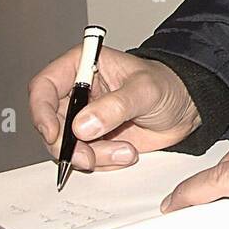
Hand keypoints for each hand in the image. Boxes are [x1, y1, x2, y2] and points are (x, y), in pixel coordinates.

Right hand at [29, 45, 200, 171]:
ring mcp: (84, 118)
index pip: (44, 86)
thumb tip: (82, 125)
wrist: (187, 108)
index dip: (41, 111)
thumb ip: (116, 106)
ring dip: (92, 156)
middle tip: (90, 157)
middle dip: (68, 145)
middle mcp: (78, 92)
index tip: (54, 134)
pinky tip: (126, 153)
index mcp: (82, 65)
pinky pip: (84, 158)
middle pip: (50, 123)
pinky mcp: (94, 140)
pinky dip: (103, 162)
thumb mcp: (145, 90)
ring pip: (66, 146)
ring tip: (125, 152)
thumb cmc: (168, 85)